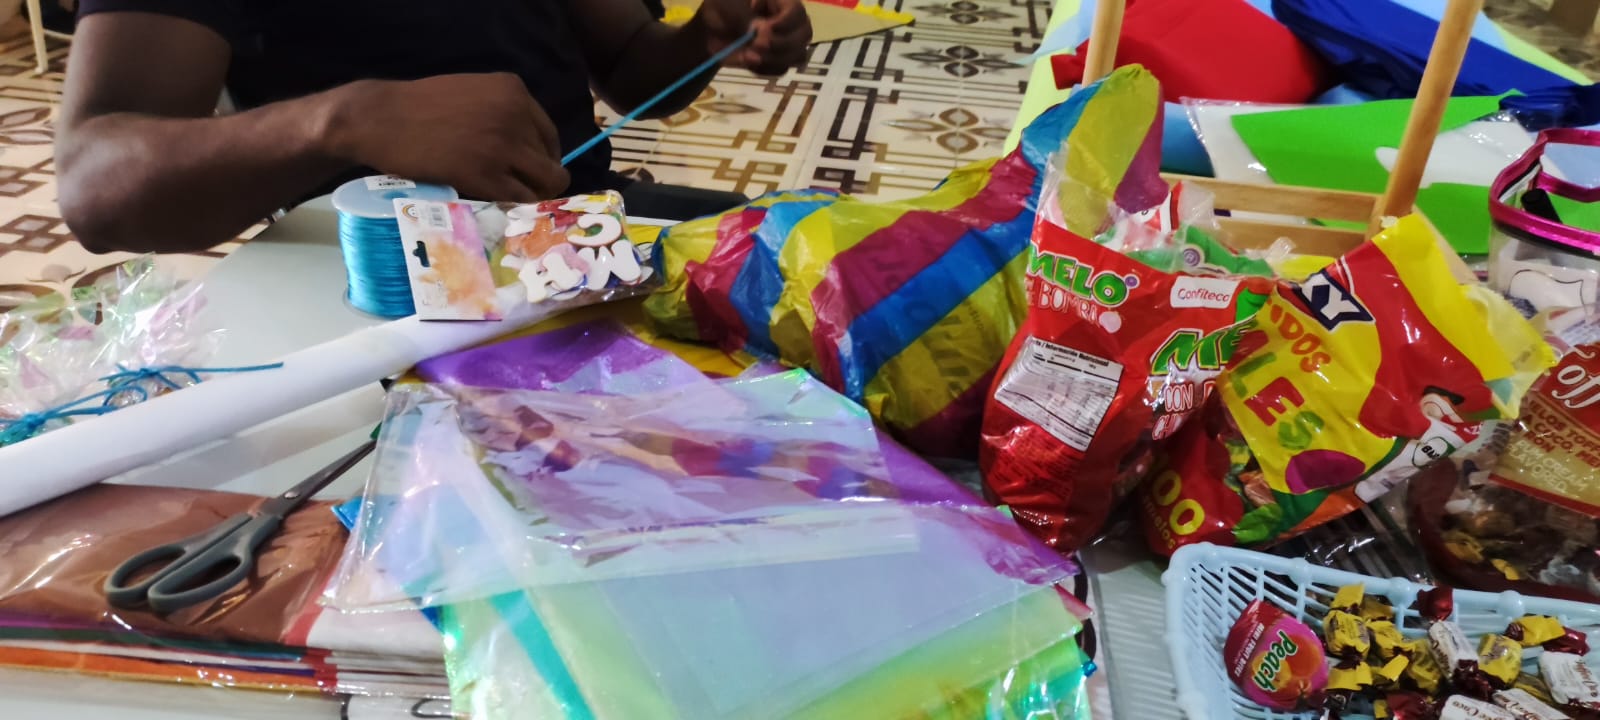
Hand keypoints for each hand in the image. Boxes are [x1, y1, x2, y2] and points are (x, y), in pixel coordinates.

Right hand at [327, 73, 568, 201]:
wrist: (380, 119)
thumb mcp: (471, 93)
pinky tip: (505, 208)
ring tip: (517, 204)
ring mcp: (502, 146)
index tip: (533, 170)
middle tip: (523, 191)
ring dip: (535, 196)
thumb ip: (501, 111)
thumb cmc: (418, 107)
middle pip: (549, 160)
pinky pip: (519, 197)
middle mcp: (515, 116)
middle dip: (540, 178)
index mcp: (513, 91)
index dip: (545, 157)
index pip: (549, 134)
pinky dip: (516, 206)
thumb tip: (527, 145)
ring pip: (544, 181)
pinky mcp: (486, 174)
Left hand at [696, 0, 810, 75]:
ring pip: (798, 55)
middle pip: (804, 34)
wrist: (710, 31)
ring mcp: (786, 42)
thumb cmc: (722, 8)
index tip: (766, 28)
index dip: (786, 22)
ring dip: (774, 58)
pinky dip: (764, 68)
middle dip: (782, 43)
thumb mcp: (727, 4)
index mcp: (780, 1)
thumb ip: (742, 16)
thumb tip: (757, 31)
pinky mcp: (776, 60)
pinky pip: (781, 69)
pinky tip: (747, 60)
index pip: (797, 11)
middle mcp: (789, 21)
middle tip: (757, 44)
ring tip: (748, 55)